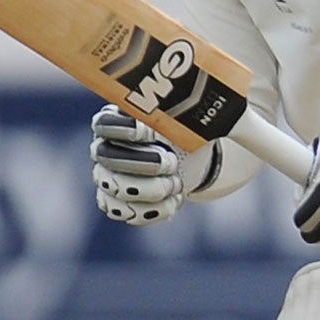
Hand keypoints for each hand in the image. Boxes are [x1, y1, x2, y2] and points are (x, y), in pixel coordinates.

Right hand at [90, 104, 186, 225]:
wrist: (187, 161)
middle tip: (172, 162)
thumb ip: (195, 114)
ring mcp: (106, 180)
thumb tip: (216, 106)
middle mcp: (103, 151)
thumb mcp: (190, 120)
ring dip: (152, 189)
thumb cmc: (182, 133)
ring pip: (117, 191)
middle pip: (108, 159)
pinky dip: (156, 210)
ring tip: (176, 183)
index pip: (104, 123)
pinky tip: (174, 199)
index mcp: (113, 123)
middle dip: (144, 162)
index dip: (124, 129)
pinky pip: (129, 214)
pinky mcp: (118, 205)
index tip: (148, 132)